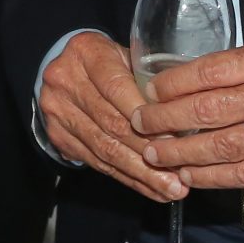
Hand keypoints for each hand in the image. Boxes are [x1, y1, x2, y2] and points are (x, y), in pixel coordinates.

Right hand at [37, 31, 188, 202]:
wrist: (62, 68)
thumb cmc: (107, 61)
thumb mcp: (125, 55)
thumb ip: (148, 80)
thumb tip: (185, 116)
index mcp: (87, 53)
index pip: (117, 88)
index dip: (147, 117)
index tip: (176, 140)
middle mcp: (66, 81)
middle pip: (111, 123)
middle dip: (148, 153)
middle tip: (179, 176)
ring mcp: (58, 111)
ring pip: (104, 148)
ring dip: (140, 173)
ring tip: (169, 189)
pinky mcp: (58, 136)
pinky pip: (97, 162)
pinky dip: (127, 178)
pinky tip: (149, 188)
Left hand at [132, 32, 243, 187]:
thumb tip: (191, 76)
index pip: (211, 71)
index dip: (173, 84)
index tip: (150, 91)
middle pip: (209, 111)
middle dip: (166, 120)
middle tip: (140, 124)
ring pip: (223, 147)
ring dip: (181, 153)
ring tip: (153, 153)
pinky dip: (213, 177)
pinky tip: (188, 175)